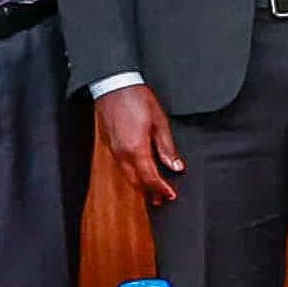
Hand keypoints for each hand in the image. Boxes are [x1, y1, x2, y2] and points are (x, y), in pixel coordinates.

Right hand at [98, 85, 185, 205]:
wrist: (114, 86)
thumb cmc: (138, 100)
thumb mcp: (159, 123)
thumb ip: (167, 148)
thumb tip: (176, 167)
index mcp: (136, 149)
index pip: (150, 178)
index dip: (161, 189)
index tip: (171, 195)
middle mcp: (123, 154)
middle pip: (136, 181)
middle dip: (150, 192)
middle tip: (163, 200)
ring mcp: (114, 150)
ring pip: (128, 176)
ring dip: (140, 185)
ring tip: (153, 192)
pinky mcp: (111, 145)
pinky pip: (122, 167)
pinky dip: (133, 175)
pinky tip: (140, 174)